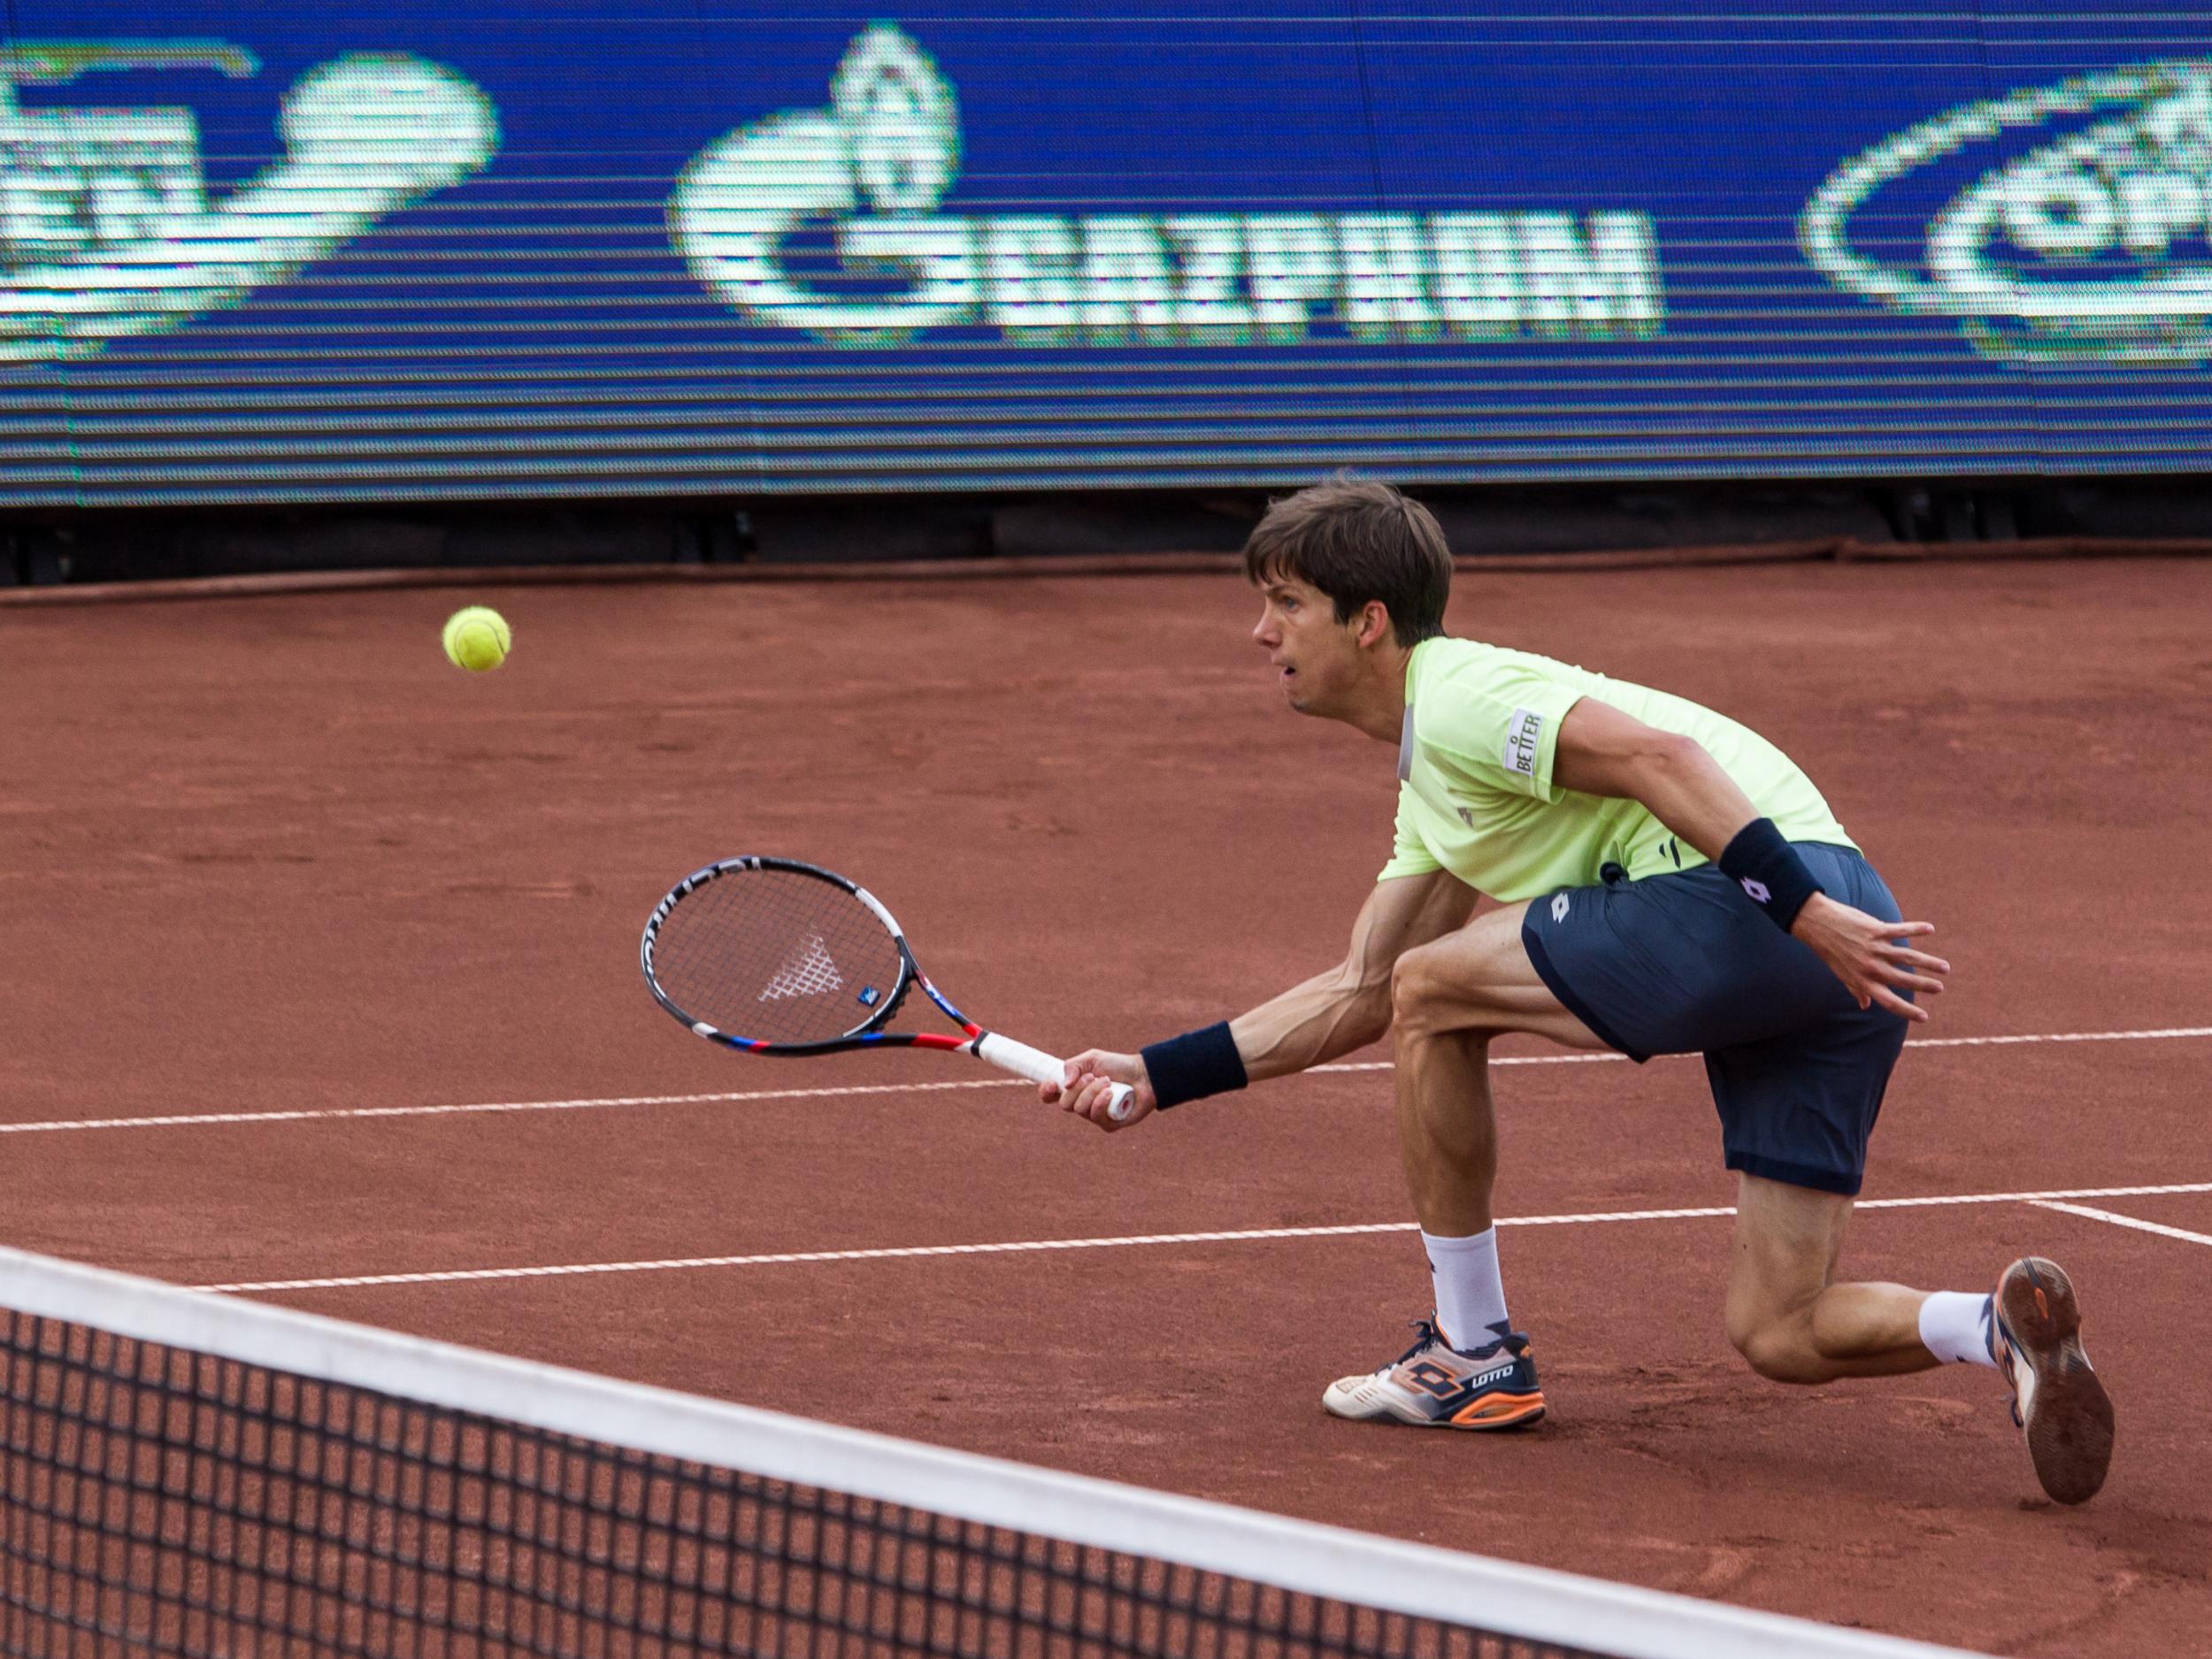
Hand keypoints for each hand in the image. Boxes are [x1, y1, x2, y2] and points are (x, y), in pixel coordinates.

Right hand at [1040, 1048, 1155, 1131]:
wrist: (1144, 1075)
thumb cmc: (1118, 1066)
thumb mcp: (1092, 1058)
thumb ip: (1073, 1065)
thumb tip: (1064, 1084)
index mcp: (1074, 1089)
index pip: (1051, 1097)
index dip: (1046, 1092)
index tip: (1052, 1084)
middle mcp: (1082, 1104)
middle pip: (1065, 1104)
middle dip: (1079, 1088)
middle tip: (1094, 1076)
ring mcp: (1094, 1116)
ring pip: (1080, 1109)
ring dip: (1093, 1092)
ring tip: (1108, 1082)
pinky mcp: (1108, 1124)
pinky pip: (1095, 1116)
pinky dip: (1101, 1102)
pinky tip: (1111, 1094)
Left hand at [1788, 893, 1950, 1021]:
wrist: (1816, 924)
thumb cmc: (1831, 951)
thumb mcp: (1842, 974)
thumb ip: (1857, 990)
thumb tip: (1865, 1006)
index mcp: (1862, 981)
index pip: (1889, 1002)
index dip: (1907, 1011)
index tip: (1925, 1017)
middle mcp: (1869, 967)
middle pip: (1903, 979)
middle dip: (1924, 985)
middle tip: (1940, 988)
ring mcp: (1873, 948)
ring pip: (1907, 957)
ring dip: (1928, 962)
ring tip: (1945, 968)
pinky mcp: (1875, 930)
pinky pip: (1900, 930)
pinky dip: (1916, 929)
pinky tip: (1930, 929)